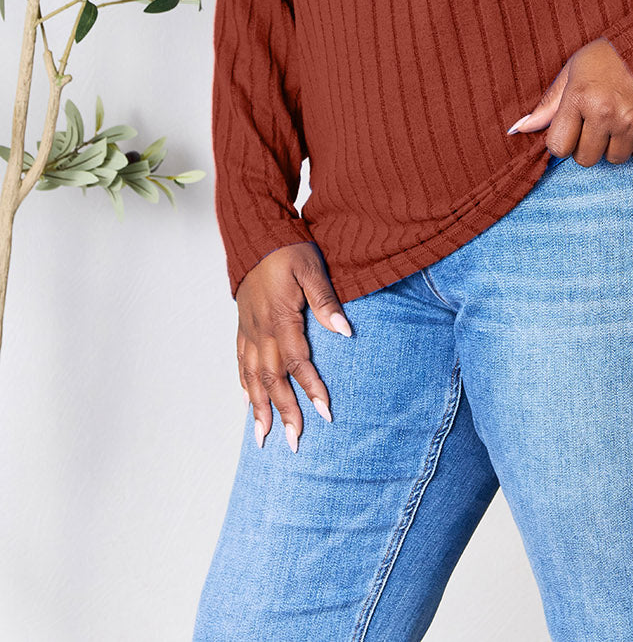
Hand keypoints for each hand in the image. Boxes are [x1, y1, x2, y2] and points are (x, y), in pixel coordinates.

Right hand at [235, 241, 352, 453]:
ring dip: (259, 409)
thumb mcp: (312, 268)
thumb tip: (345, 331)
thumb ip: (326, 301)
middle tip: (294, 442)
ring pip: (252, 377)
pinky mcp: (243, 326)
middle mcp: (262, 330)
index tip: (325, 413)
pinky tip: (248, 404)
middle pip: (273, 379)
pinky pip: (241, 362)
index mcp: (281, 318)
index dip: (311, 388)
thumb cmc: (288, 250)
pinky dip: (244, 386)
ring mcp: (249, 330)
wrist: (256, 235)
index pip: (298, 361)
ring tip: (263, 438)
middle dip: (284, 412)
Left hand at [508, 37, 632, 165]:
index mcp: (581, 97)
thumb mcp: (574, 70)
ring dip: (613, 145)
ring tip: (618, 119)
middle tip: (596, 122)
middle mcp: (606, 113)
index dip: (562, 140)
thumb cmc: (610, 56)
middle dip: (587, 144)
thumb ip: (549, 103)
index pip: (558, 146)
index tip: (571, 127)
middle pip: (585, 159)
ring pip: (613, 159)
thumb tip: (520, 128)